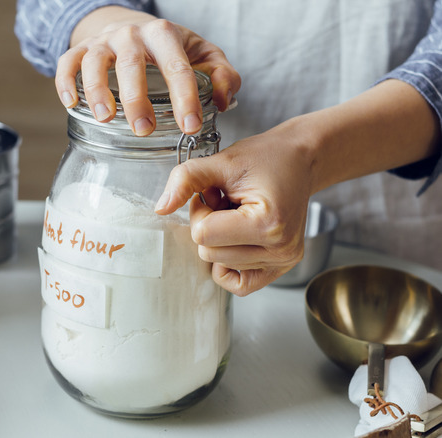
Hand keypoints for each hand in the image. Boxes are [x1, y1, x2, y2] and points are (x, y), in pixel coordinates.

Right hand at [57, 6, 240, 135]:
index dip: (185, 98)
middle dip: (137, 99)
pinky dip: (65, 83)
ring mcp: (103, 41)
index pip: (177, 66)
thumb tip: (223, 100)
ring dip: (97, 92)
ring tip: (106, 119)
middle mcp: (132, 34)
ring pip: (95, 63)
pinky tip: (71, 105)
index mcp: (164, 35)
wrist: (132, 27)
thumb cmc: (170, 49)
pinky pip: (67, 63)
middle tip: (144, 130)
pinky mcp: (80, 49)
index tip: (190, 126)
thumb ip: (223, 75)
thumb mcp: (203, 54)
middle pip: (132, 64)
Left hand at [154, 122, 316, 295]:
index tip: (215, 192)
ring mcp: (283, 261)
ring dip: (220, 239)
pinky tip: (236, 239)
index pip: (203, 235)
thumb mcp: (221, 162)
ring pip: (220, 266)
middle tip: (227, 202)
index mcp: (268, 223)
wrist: (299, 159)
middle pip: (209, 254)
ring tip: (237, 214)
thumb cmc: (266, 158)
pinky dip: (228, 264)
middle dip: (209, 226)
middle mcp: (281, 248)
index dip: (200, 211)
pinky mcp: (281, 268)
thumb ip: (186, 180)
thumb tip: (161, 208)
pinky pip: (240, 285)